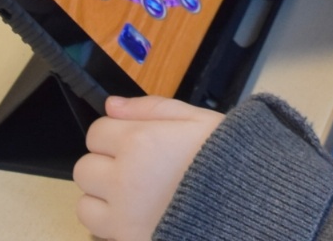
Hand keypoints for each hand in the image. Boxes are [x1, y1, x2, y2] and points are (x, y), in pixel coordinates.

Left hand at [74, 96, 224, 240]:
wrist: (248, 205)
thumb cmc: (228, 161)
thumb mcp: (197, 120)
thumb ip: (151, 108)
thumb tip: (112, 105)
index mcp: (139, 142)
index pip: (97, 132)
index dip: (116, 134)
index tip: (136, 141)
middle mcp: (123, 179)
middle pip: (85, 168)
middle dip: (106, 165)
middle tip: (138, 168)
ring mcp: (122, 215)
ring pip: (85, 202)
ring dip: (104, 197)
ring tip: (137, 194)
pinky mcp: (127, 239)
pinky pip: (97, 230)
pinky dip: (111, 223)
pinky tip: (139, 214)